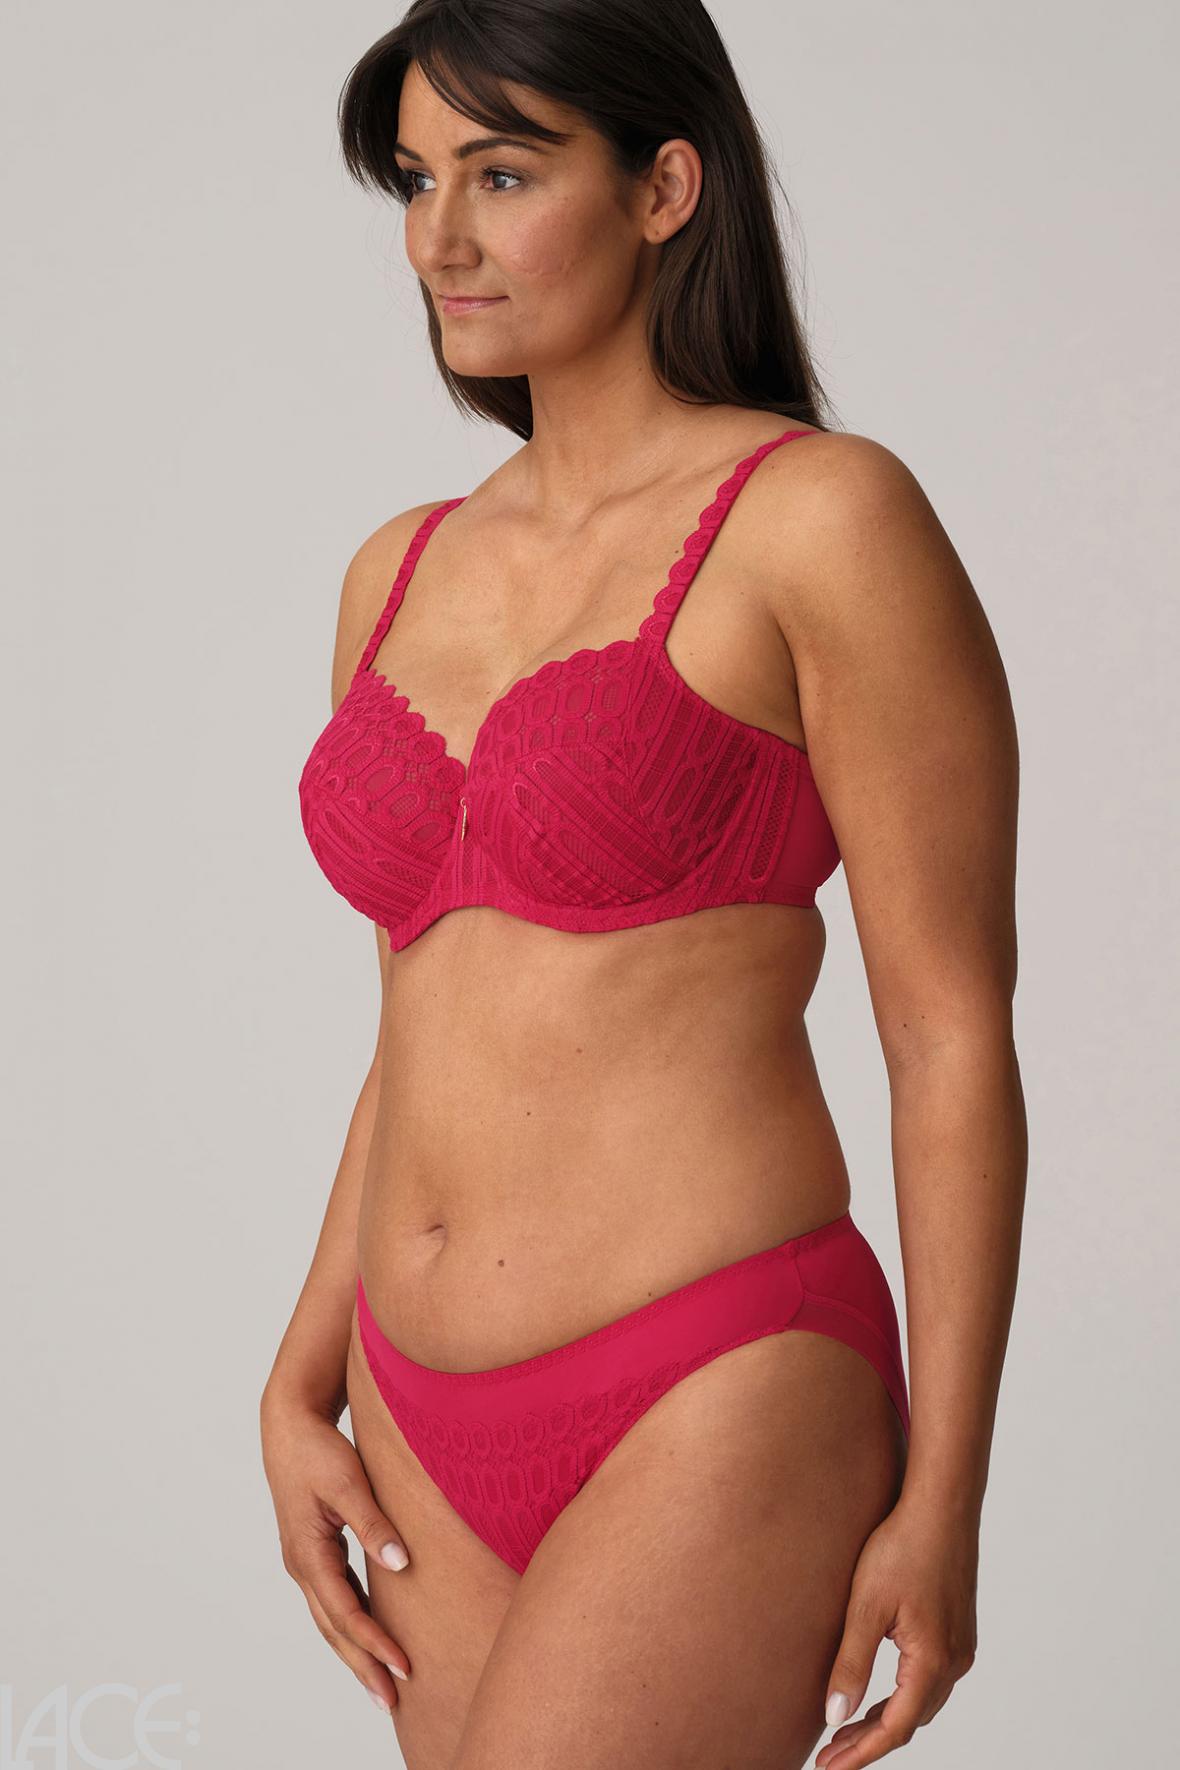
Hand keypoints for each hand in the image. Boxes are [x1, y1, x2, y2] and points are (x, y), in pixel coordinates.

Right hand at [260, 1389, 412, 1713]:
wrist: (289, 1424)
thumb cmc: (317, 1449)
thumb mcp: (349, 1482)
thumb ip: (374, 1523)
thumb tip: (400, 1563)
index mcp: (308, 1553)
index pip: (345, 1612)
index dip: (374, 1643)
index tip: (402, 1668)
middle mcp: (302, 1564)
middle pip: (334, 1627)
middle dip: (362, 1666)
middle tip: (392, 1701)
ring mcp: (305, 1559)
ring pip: (331, 1617)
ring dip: (355, 1649)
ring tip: (382, 1681)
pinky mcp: (315, 1549)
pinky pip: (334, 1597)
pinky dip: (351, 1621)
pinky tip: (371, 1633)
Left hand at [815, 1499, 978, 1767]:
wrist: (941, 1507)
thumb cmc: (903, 1547)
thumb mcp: (867, 1605)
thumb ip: (851, 1663)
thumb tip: (834, 1716)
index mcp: (934, 1661)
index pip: (895, 1728)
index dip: (861, 1752)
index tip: (828, 1767)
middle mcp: (954, 1662)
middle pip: (910, 1721)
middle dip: (868, 1742)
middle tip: (828, 1755)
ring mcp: (960, 1648)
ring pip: (920, 1703)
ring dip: (884, 1720)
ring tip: (844, 1731)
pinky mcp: (957, 1633)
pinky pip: (928, 1681)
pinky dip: (900, 1697)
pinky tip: (876, 1695)